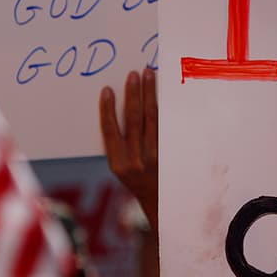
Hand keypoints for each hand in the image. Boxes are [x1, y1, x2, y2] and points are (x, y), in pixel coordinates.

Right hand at [99, 69, 157, 228]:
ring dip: (150, 95)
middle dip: (133, 94)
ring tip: (149, 75)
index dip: (107, 109)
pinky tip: (163, 92)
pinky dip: (164, 107)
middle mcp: (135, 161)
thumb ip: (119, 145)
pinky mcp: (169, 153)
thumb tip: (118, 109)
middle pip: (133, 120)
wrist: (161, 203)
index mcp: (118, 164)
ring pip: (151, 119)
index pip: (109, 130)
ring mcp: (155, 157)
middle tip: (134, 74)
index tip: (107, 89)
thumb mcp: (121, 168)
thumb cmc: (137, 181)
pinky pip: (165, 126)